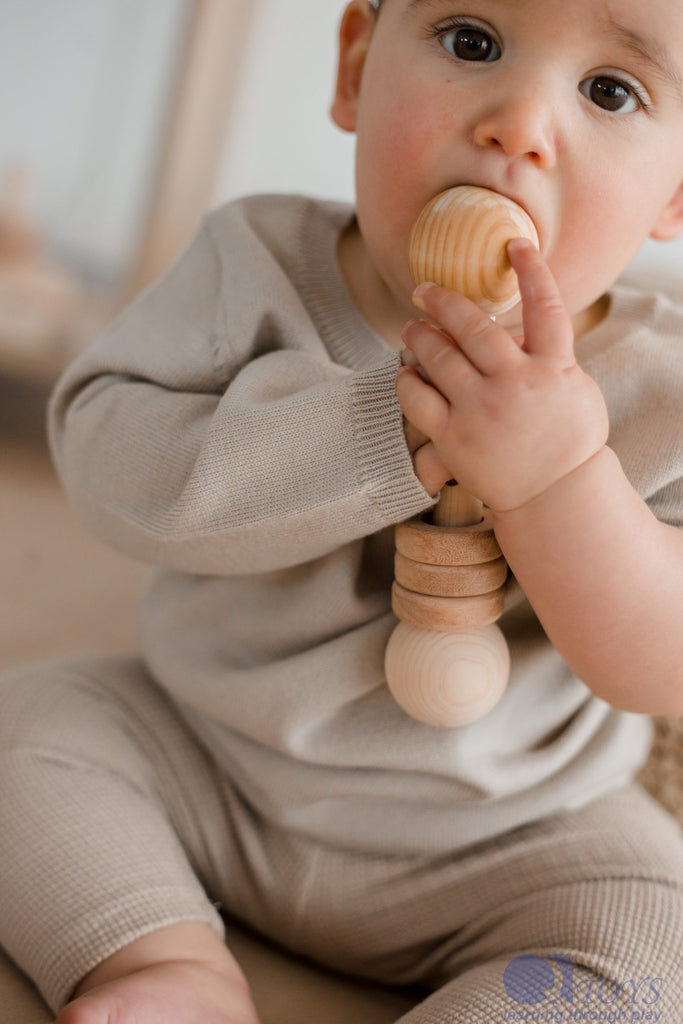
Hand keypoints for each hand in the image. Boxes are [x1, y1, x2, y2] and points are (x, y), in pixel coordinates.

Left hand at [395, 239, 608, 512]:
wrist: (556, 496)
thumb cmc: (568, 442)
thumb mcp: (575, 390)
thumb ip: (550, 356)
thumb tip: (519, 329)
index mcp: (554, 367)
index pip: (546, 306)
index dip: (532, 269)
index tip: (515, 244)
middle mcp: (516, 383)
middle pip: (473, 326)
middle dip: (442, 301)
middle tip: (422, 290)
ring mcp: (482, 410)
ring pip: (439, 357)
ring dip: (419, 336)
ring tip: (410, 328)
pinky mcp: (454, 438)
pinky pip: (417, 399)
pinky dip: (407, 380)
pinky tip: (404, 373)